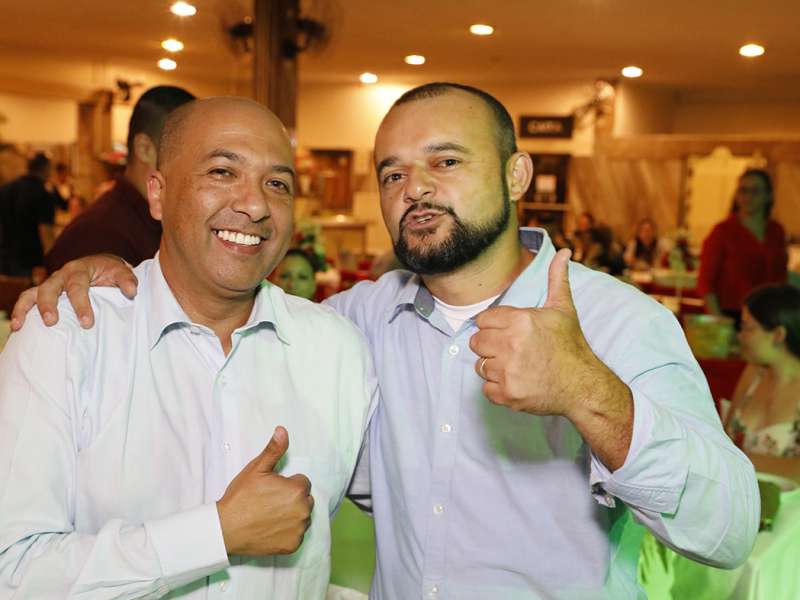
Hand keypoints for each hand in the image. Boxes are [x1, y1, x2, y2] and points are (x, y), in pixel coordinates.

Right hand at [10, 254, 137, 330]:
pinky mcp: (45, 293)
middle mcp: (62, 275)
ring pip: (33, 293)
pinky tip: (18, 327)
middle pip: (50, 288)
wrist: (100, 265)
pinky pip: (28, 300)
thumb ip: (127, 280)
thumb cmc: (110, 272)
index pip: (78, 286)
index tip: (87, 323)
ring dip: (26, 309)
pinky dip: (20, 311)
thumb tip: (132, 291)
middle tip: (52, 322)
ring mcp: (51, 284)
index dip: (81, 304)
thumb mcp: (121, 272)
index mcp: (80, 269)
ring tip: (21, 326)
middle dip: (49, 305)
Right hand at [216, 427, 313, 555]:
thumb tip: (282, 430)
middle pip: (304, 499)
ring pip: (302, 517)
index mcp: (297, 490)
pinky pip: (297, 534)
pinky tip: (271, 529)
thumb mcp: (256, 469)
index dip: (287, 484)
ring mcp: (299, 529)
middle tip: (270, 502)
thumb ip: (273, 450)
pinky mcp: (293, 545)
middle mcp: (303, 510)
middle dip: (292, 499)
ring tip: (270, 515)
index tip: (272, 489)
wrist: (226, 529)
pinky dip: (288, 532)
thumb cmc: (241, 498)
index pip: (302, 482)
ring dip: (292, 515)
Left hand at [469, 248, 602, 416]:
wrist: (584, 386)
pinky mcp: (507, 394)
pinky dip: (498, 389)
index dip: (495, 327)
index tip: (510, 334)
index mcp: (520, 321)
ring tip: (517, 367)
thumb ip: (556, 279)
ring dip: (495, 368)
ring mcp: (508, 371)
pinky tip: (517, 382)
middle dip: (491, 347)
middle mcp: (511, 344)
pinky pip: (486, 389)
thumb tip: (563, 252)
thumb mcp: (563, 310)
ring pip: (480, 365)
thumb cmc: (571, 346)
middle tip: (512, 352)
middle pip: (476, 342)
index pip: (482, 320)